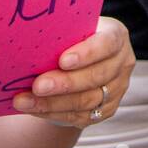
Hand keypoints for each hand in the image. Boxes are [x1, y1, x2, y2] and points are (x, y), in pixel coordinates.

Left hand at [12, 17, 135, 128]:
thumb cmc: (74, 40)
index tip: (62, 60)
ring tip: (25, 101)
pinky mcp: (107, 110)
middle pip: (97, 76)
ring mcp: (117, 88)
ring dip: (52, 103)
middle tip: (38, 85)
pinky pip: (80, 116)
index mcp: (116, 36)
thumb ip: (63, 35)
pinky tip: (34, 109)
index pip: (107, 44)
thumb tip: (34, 42)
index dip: (87, 53)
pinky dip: (53, 113)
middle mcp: (122, 62)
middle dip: (65, 83)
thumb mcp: (74, 30)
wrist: (82, 63)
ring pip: (87, 100)